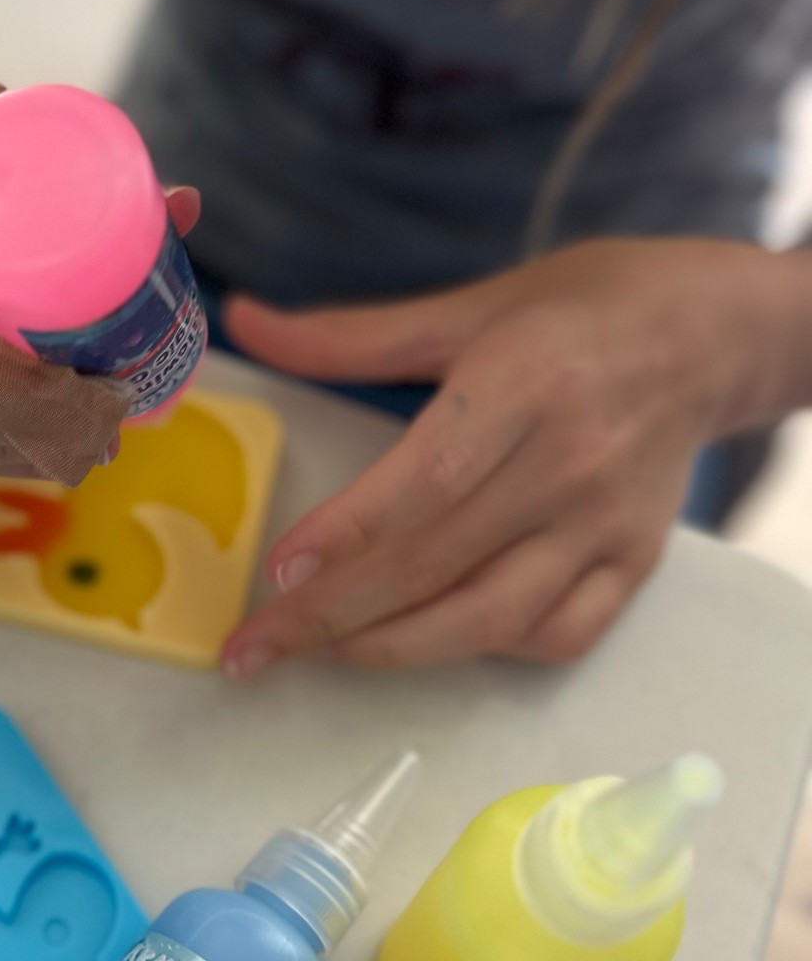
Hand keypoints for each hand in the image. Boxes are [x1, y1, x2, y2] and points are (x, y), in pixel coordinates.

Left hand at [220, 238, 787, 672]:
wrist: (715, 336)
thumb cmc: (582, 310)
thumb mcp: (469, 306)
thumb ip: (351, 334)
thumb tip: (246, 322)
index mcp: (524, 385)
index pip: (427, 480)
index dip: (349, 532)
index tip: (278, 569)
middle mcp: (568, 464)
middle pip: (437, 564)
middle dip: (332, 617)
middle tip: (252, 648)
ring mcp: (605, 525)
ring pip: (489, 619)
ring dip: (392, 649)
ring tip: (315, 654)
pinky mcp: (633, 565)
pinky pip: (554, 636)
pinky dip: (483, 650)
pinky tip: (423, 641)